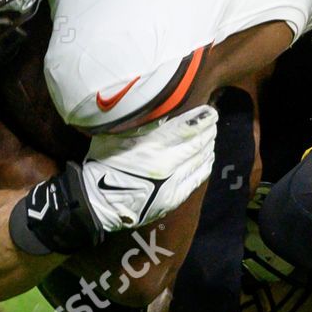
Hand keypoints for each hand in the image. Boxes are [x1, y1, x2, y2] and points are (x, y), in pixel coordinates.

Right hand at [81, 105, 218, 229]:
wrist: (98, 201)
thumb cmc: (103, 162)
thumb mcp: (116, 135)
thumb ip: (139, 124)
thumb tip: (160, 109)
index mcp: (152, 145)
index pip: (187, 128)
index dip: (202, 119)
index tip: (210, 112)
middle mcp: (166, 162)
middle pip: (197, 143)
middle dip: (208, 131)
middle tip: (212, 123)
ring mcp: (172, 182)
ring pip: (199, 160)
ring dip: (208, 147)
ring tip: (210, 138)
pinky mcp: (173, 198)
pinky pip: (196, 179)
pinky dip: (205, 166)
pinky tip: (207, 159)